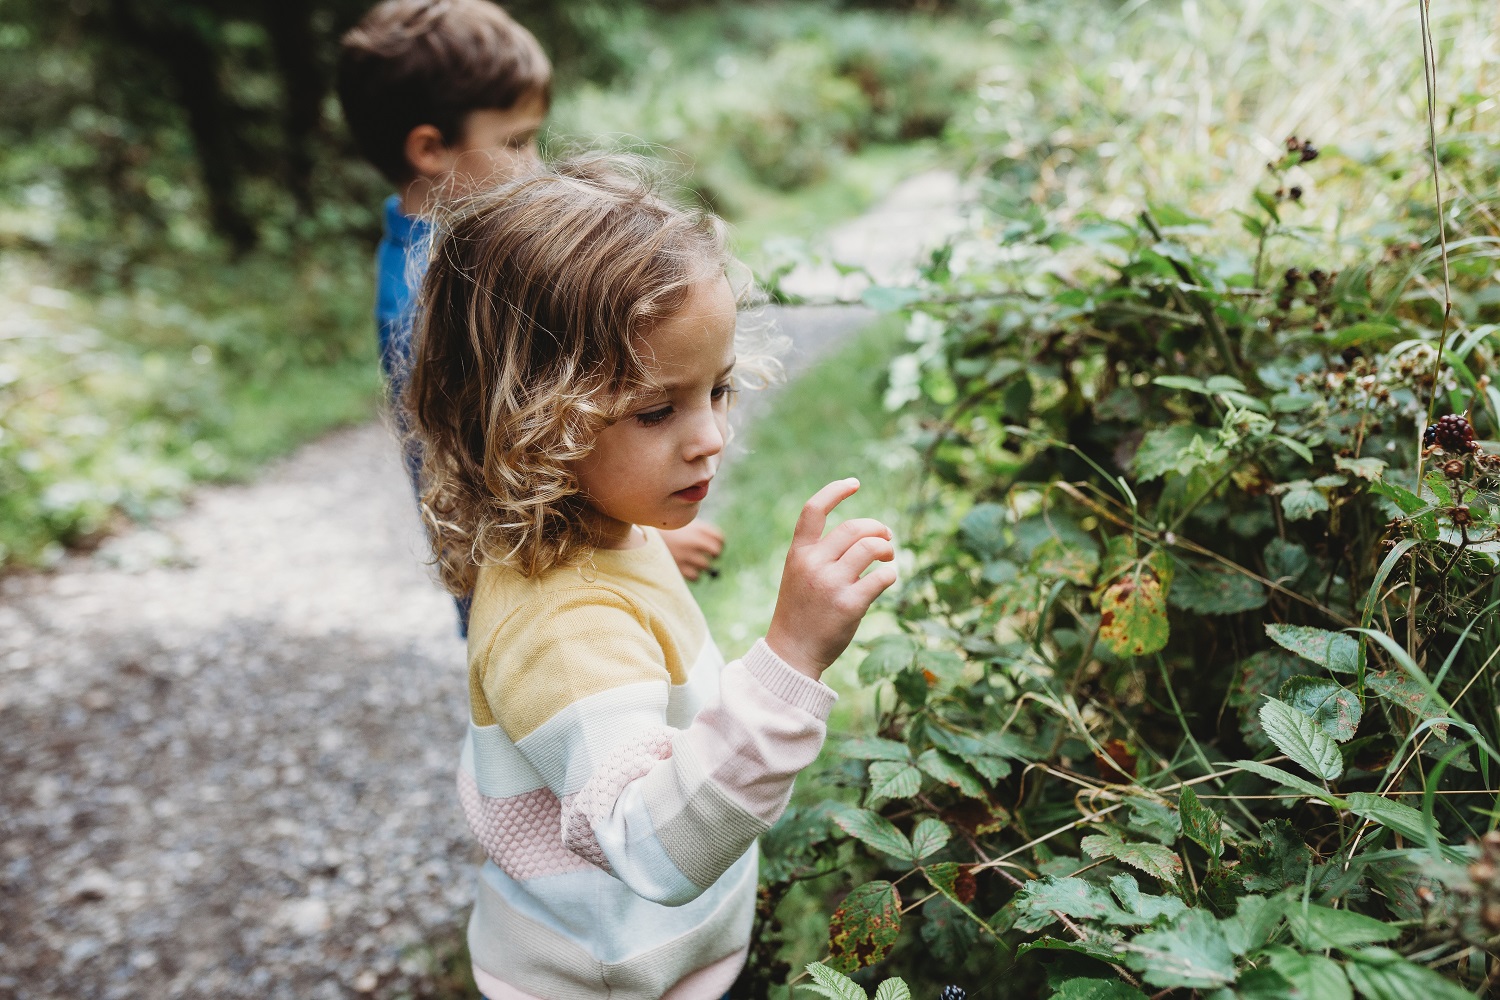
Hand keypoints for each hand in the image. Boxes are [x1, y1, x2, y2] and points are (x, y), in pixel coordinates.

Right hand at [662, 519, 724, 580]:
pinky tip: (684, 570)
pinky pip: (695, 576)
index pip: (718, 538)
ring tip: (690, 563)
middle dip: (712, 556)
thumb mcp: (679, 524)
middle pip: (715, 552)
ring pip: (705, 566)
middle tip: (705, 557)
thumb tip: (715, 546)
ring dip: (700, 566)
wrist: (640, 538)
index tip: (712, 548)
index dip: (718, 545)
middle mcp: (693, 541)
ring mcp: (686, 555)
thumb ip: (697, 532)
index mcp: (695, 528)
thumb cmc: (661, 532)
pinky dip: (692, 575)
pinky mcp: (679, 568)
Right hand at [765, 479, 897, 679]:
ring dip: (886, 549)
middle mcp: (813, 564)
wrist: (792, 653)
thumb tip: (867, 535)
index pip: (813, 510)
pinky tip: (886, 578)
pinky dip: (890, 574)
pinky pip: (882, 577)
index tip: (855, 483)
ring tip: (887, 558)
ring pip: (871, 547)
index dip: (835, 491)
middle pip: (854, 528)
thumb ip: (821, 553)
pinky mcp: (850, 604)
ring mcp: (831, 584)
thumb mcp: (798, 574)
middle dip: (877, 528)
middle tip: (886, 537)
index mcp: (798, 554)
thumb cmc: (801, 612)